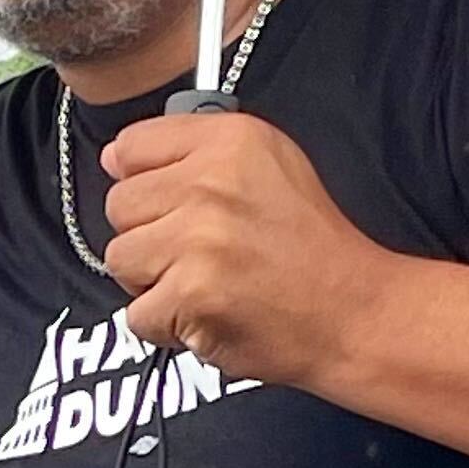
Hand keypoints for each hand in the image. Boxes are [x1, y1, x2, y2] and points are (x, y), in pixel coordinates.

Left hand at [100, 112, 398, 395]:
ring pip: (120, 259)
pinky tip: (205, 314)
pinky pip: (136, 314)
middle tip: (196, 253)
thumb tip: (115, 156)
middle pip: (118, 206)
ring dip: (152, 282)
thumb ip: (197, 151)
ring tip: (201, 284)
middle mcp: (210, 183)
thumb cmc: (313, 246)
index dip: (141, 181)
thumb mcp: (271, 163)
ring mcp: (197, 240)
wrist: (352, 312)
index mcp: (229, 140)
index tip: (165, 203)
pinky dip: (166, 326)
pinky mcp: (190, 295)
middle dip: (148, 235)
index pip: (131, 146)